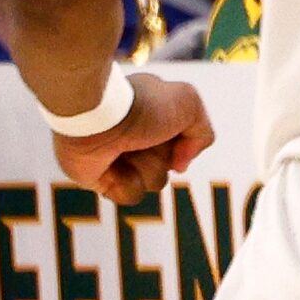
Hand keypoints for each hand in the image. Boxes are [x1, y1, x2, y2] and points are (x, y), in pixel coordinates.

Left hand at [53, 74, 214, 204]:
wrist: (96, 118)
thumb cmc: (141, 106)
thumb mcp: (190, 104)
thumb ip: (202, 134)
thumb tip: (181, 165)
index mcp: (157, 115)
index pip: (183, 141)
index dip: (183, 142)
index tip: (171, 130)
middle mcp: (138, 137)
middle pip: (170, 164)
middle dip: (163, 156)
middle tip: (146, 138)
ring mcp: (119, 158)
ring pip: (154, 181)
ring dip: (144, 168)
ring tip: (125, 149)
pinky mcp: (101, 178)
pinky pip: (130, 196)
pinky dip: (124, 183)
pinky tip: (111, 166)